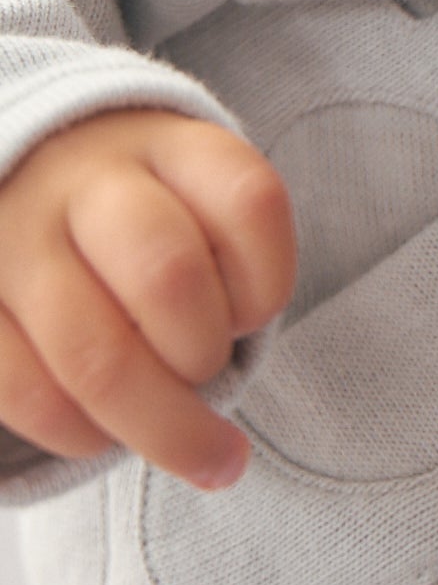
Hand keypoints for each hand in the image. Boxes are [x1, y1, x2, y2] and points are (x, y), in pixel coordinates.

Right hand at [0, 108, 294, 489]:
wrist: (18, 172)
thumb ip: (226, 265)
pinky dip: (78, 435)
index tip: (251, 314)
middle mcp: (88, 180)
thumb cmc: (133, 210)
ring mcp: (17, 239)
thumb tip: (229, 407)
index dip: (267, 283)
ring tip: (177, 437)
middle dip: (202, 356)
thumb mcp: (191, 195)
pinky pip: (25, 392)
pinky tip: (102, 436)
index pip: (249, 202)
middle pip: (167, 277)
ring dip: (153, 420)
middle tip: (208, 375)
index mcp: (169, 146)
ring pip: (95, 355)